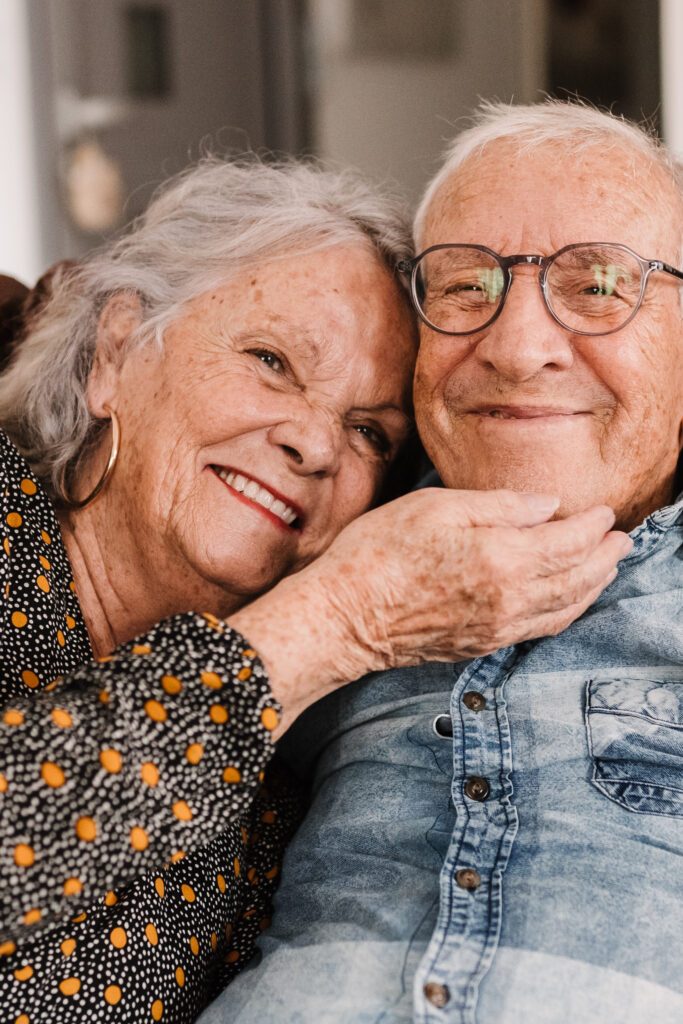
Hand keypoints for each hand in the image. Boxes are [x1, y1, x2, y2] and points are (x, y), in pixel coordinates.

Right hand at [229, 489, 631, 734]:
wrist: (345, 617)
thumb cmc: (379, 553)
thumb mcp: (435, 507)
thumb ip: (497, 505)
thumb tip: (546, 505)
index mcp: (500, 557)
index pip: (567, 540)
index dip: (591, 524)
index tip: (603, 510)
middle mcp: (509, 598)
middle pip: (577, 576)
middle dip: (605, 555)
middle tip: (622, 538)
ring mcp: (498, 626)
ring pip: (566, 606)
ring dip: (594, 584)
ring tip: (608, 566)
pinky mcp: (484, 642)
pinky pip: (543, 628)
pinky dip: (568, 611)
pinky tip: (570, 600)